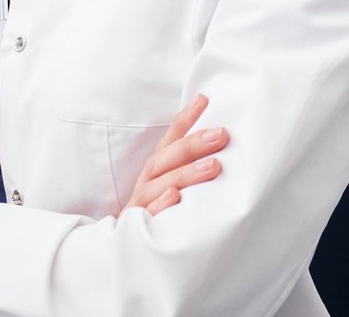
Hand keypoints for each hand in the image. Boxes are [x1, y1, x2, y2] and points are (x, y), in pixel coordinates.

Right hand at [123, 93, 231, 214]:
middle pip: (167, 158)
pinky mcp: (137, 226)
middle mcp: (148, 180)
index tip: (204, 100)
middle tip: (221, 135)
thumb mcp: (173, 181)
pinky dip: (160, 205)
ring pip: (160, 184)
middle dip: (194, 145)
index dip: (185, 119)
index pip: (170, 138)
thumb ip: (190, 161)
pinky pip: (148, 215)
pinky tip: (175, 197)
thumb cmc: (159, 207)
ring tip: (213, 166)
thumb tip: (220, 135)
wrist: (126, 248)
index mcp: (157, 166)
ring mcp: (141, 202)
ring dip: (185, 174)